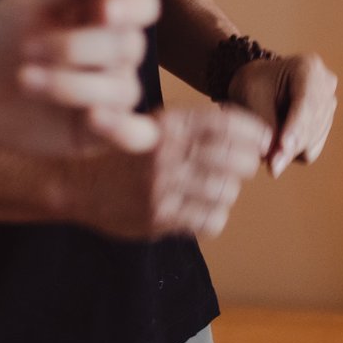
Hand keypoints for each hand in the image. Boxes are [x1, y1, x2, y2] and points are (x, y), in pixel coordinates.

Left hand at [0, 0, 161, 158]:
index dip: (130, 8)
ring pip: (121, 90)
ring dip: (72, 85)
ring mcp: (110, 92)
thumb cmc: (2, 33)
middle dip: (76, 47)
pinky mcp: (99, 132)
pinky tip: (94, 118)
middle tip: (26, 47)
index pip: (144, 5)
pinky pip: (136, 135)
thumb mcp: (34, 0)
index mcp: (105, 11)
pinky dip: (124, 129)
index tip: (102, 11)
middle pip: (127, 47)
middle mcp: (116, 52)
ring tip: (24, 79)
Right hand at [60, 102, 269, 239]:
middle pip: (234, 158)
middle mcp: (166, 154)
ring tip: (217, 187)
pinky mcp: (159, 218)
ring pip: (226, 190)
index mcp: (166, 126)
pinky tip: (203, 209)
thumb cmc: (124, 155)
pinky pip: (211, 219)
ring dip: (229, 190)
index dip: (253, 131)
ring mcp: (163, 188)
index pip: (225, 123)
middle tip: (245, 165)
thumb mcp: (152, 127)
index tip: (266, 138)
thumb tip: (248, 132)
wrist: (76, 186)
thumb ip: (193, 129)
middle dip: (246, 162)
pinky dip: (215, 215)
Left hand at [226, 51, 338, 175]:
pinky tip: (279, 138)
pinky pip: (310, 151)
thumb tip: (276, 163)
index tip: (283, 146)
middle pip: (313, 125)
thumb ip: (265, 125)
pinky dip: (292, 152)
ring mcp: (329, 107)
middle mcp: (326, 85)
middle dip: (291, 145)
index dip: (296, 127)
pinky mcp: (325, 126)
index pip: (307, 102)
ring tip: (267, 138)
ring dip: (289, 149)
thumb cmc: (254, 84)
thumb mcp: (250, 95)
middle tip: (270, 164)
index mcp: (309, 67)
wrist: (260, 84)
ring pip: (312, 142)